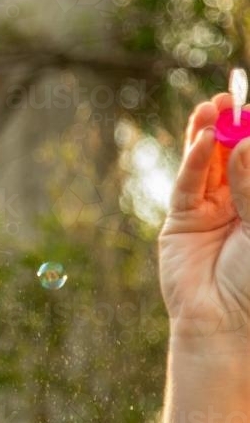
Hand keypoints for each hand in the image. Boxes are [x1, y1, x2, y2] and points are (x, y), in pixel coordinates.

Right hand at [159, 93, 249, 338]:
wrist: (226, 324)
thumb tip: (243, 143)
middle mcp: (237, 204)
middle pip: (230, 156)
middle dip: (230, 127)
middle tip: (230, 98)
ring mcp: (207, 212)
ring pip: (205, 165)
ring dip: (206, 136)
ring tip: (211, 107)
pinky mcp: (180, 222)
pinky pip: (186, 186)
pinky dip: (191, 163)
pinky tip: (201, 141)